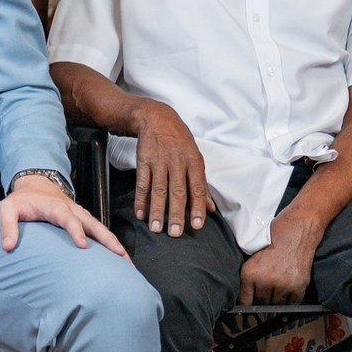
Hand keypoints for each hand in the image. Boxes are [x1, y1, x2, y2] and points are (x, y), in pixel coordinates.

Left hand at [0, 179, 125, 255]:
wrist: (36, 184)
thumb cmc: (22, 200)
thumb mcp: (7, 208)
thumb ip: (7, 226)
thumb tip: (7, 246)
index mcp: (55, 207)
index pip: (68, 218)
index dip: (76, 230)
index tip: (83, 245)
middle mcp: (72, 210)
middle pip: (94, 224)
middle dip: (108, 239)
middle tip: (120, 255)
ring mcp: (80, 215)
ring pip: (101, 228)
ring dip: (115, 244)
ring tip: (127, 262)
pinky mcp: (84, 220)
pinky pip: (100, 231)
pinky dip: (111, 243)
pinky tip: (120, 258)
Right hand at [131, 99, 212, 237]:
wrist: (157, 118)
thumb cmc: (179, 141)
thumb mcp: (195, 158)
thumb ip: (202, 184)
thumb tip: (210, 208)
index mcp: (194, 162)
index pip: (198, 188)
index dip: (197, 208)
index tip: (197, 225)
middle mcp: (177, 162)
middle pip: (177, 192)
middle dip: (176, 214)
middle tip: (175, 233)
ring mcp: (159, 162)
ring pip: (159, 190)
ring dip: (157, 210)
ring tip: (156, 228)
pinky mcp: (143, 161)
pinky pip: (142, 183)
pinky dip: (141, 199)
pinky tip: (141, 213)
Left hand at [238, 213, 318, 305]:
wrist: (297, 230)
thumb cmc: (272, 240)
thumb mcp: (252, 257)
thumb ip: (248, 277)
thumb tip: (245, 297)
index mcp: (249, 274)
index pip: (245, 302)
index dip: (247, 305)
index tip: (250, 306)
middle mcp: (265, 282)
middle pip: (261, 305)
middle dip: (262, 301)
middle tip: (266, 295)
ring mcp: (283, 286)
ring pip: (277, 305)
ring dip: (276, 301)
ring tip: (278, 290)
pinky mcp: (298, 287)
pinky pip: (292, 304)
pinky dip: (290, 300)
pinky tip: (288, 290)